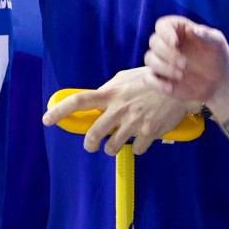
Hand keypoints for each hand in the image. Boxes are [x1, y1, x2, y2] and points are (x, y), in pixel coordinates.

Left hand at [42, 67, 192, 155]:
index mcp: (111, 93)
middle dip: (90, 143)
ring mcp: (133, 122)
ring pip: (112, 146)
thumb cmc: (152, 80)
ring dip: (112, 147)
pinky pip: (136, 149)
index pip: (78, 101)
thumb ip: (109, 90)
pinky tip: (142, 137)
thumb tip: (94, 100)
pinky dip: (138, 147)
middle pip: (93, 134)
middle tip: (92, 145)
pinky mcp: (149, 133)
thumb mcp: (126, 78)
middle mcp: (119, 109)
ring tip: (118, 141)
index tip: (46, 119)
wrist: (181, 86)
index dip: (59, 111)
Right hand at [145, 16, 228, 119]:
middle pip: (154, 42)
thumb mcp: (217, 43)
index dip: (165, 33)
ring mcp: (161, 61)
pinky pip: (147, 78)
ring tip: (182, 75)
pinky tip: (171, 87)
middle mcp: (167, 44)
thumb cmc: (219, 58)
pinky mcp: (159, 78)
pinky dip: (156, 83)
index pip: (162, 25)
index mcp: (179, 31)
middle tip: (185, 64)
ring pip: (149, 59)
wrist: (220, 82)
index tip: (174, 43)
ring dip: (163, 67)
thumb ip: (205, 35)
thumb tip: (191, 29)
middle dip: (167, 53)